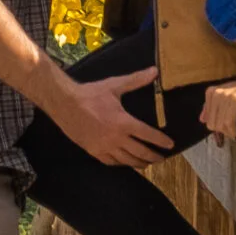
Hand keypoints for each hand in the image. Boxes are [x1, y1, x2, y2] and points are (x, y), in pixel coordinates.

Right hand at [48, 65, 178, 168]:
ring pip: (127, 160)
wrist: (65, 103)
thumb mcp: (114, 85)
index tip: (170, 145)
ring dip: (140, 163)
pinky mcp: (94, 151)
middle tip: (162, 158)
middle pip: (140, 152)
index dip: (161, 141)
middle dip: (154, 156)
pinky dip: (122, 164)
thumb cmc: (90, 94)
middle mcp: (116, 138)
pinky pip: (112, 162)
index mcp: (123, 122)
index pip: (148, 135)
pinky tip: (126, 163)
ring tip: (148, 163)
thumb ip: (136, 80)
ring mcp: (104, 146)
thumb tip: (155, 71)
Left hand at [200, 72, 235, 144]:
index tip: (229, 130)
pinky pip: (229, 122)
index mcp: (211, 93)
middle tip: (235, 132)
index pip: (208, 120)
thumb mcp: (227, 97)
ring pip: (221, 125)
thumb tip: (202, 119)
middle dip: (224, 132)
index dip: (219, 128)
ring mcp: (226, 96)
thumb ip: (212, 107)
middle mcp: (216, 93)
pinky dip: (234, 130)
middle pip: (213, 124)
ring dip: (230, 133)